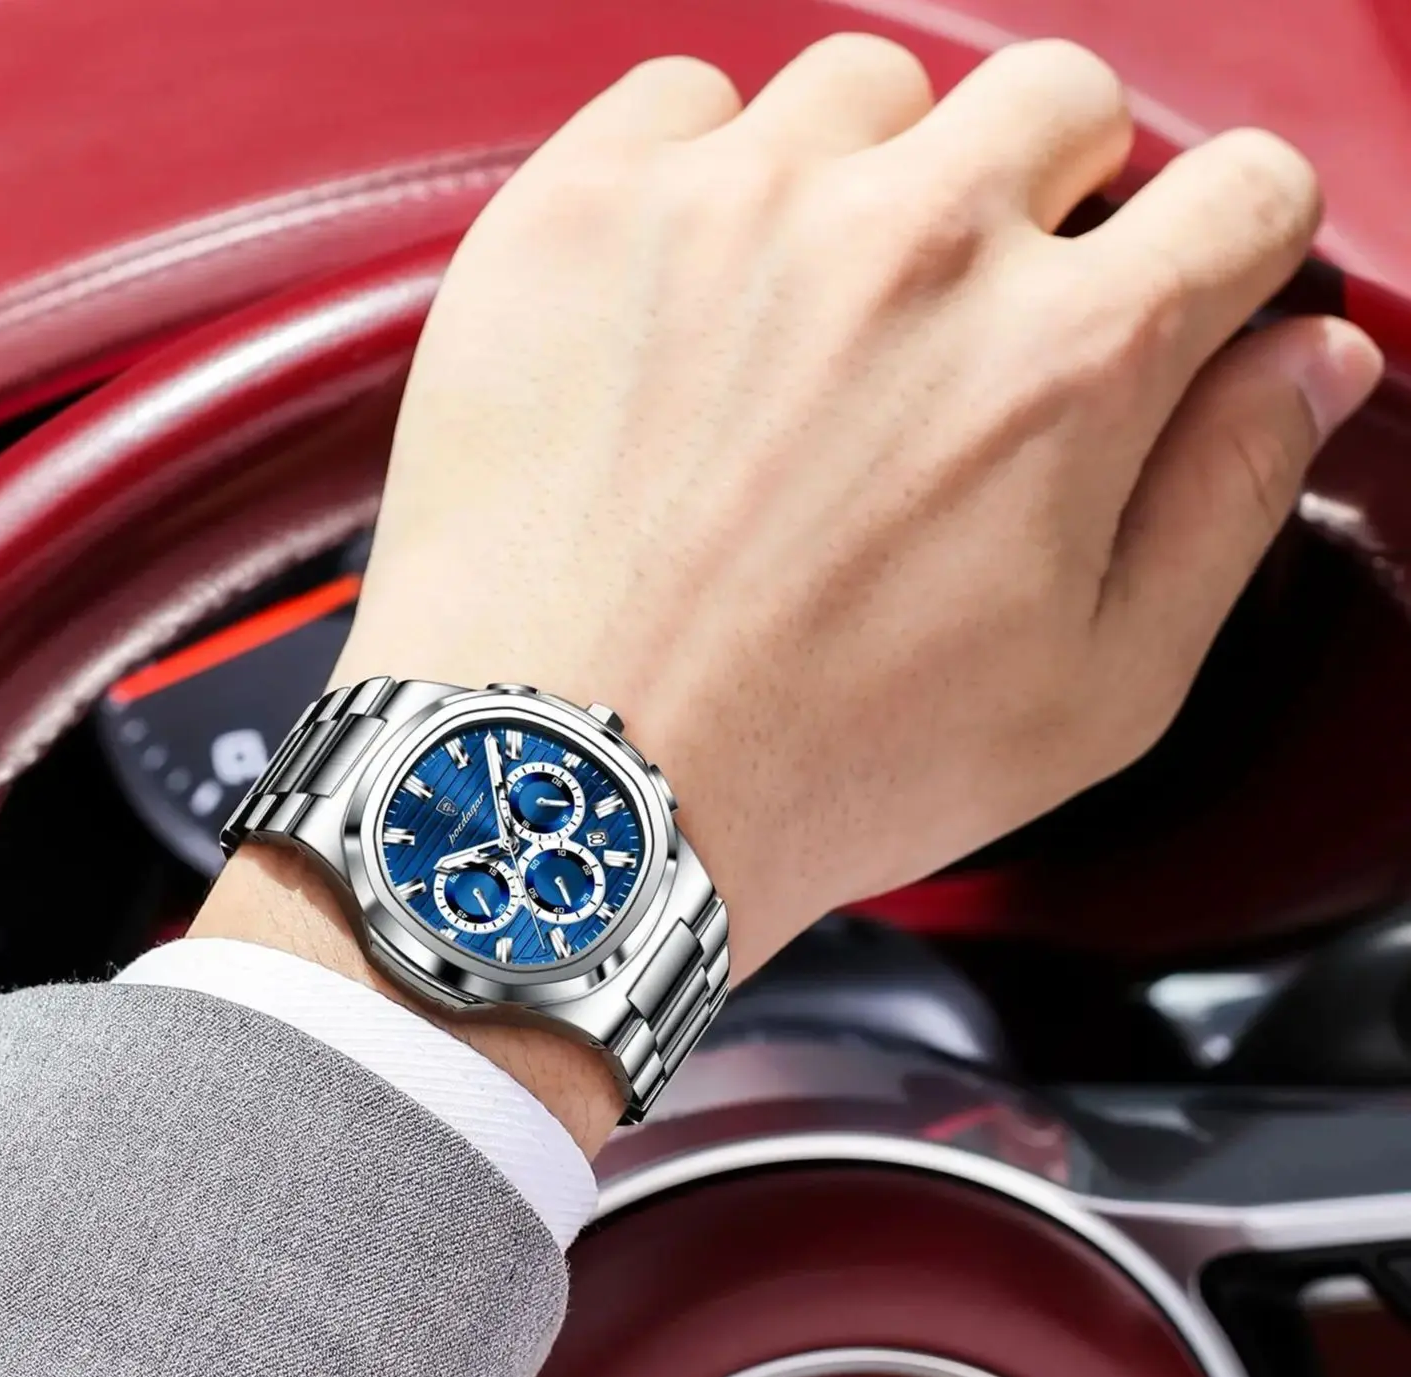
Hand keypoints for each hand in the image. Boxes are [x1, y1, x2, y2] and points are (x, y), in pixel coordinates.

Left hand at [334, 35, 1381, 981]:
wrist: (562, 788)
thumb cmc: (809, 771)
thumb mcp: (1089, 698)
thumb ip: (1223, 502)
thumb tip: (1308, 359)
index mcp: (1068, 358)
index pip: (1239, 191)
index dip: (1220, 248)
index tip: (1166, 291)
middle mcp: (915, 246)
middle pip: (1059, 103)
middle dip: (1047, 201)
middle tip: (964, 329)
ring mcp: (738, 208)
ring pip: (872, 92)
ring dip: (872, 182)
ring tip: (807, 330)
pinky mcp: (586, 211)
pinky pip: (684, 101)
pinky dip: (703, 174)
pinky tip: (687, 301)